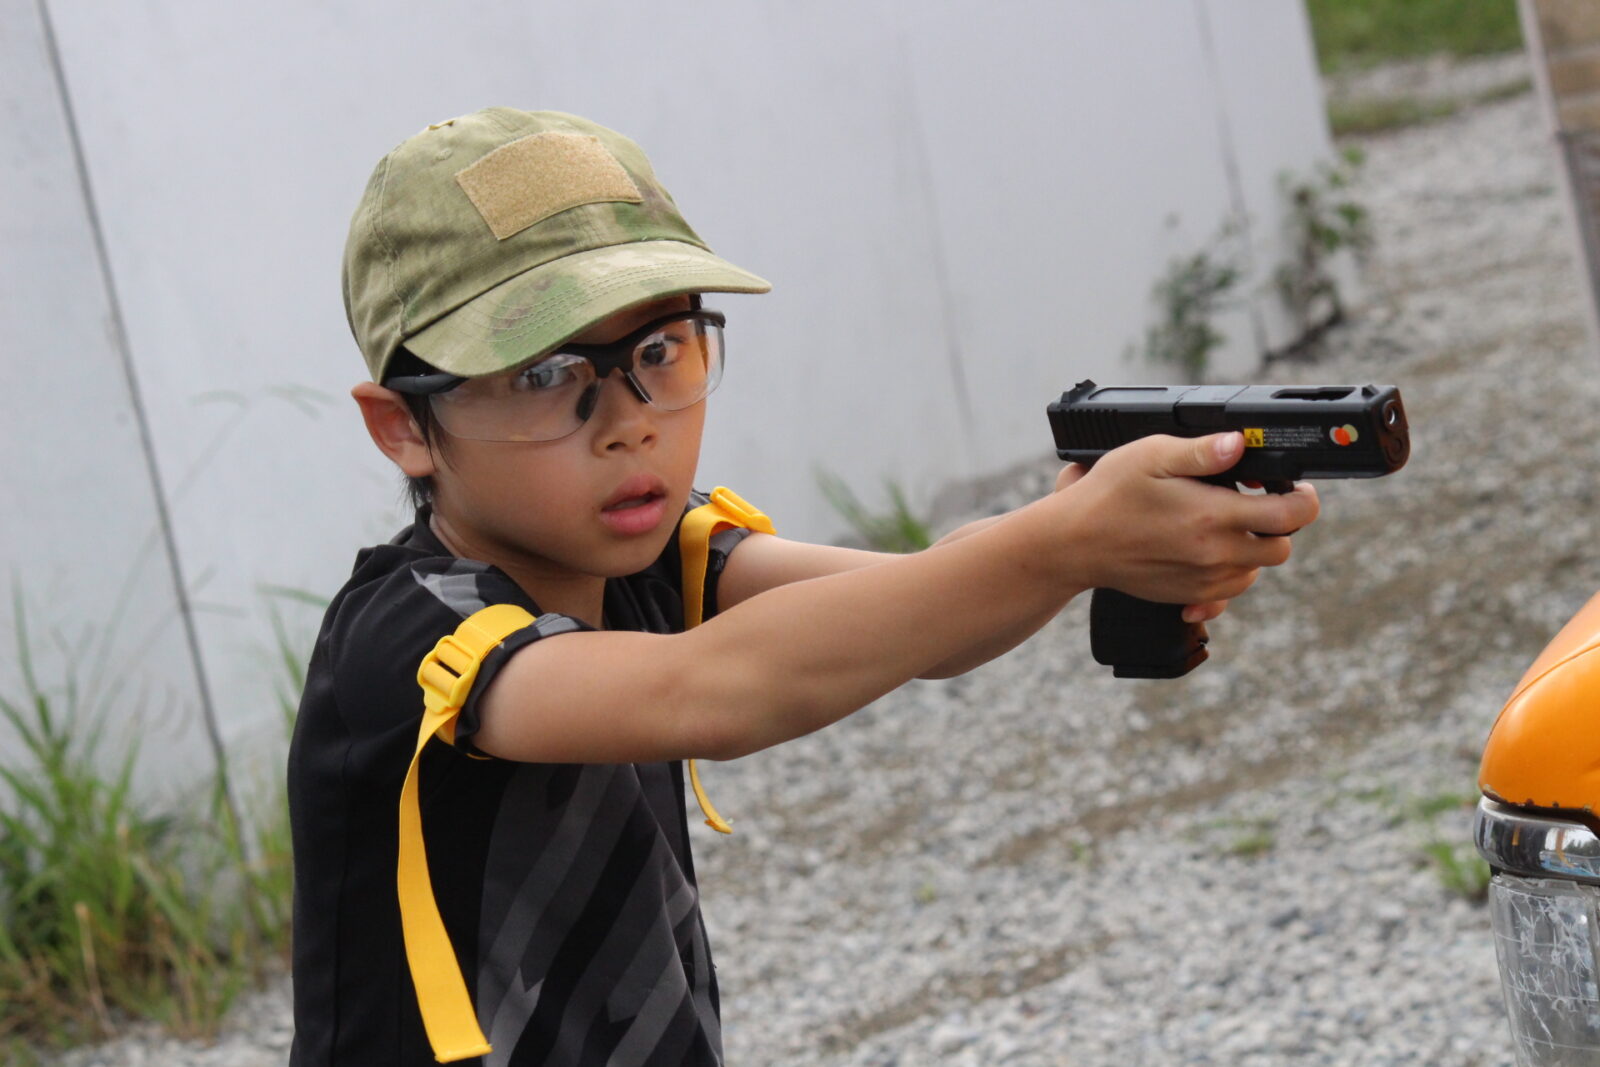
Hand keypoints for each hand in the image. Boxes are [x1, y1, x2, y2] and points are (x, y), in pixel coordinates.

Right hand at [1047, 432, 1319, 604]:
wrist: (1073, 546)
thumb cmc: (1108, 495)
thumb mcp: (1151, 456)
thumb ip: (1201, 451)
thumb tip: (1239, 443)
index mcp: (1213, 516)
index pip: (1290, 515)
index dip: (1302, 498)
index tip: (1293, 487)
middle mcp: (1215, 554)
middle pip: (1280, 548)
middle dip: (1277, 523)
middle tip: (1256, 501)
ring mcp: (1204, 580)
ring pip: (1257, 569)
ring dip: (1252, 547)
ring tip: (1223, 522)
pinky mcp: (1190, 596)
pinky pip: (1231, 589)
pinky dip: (1231, 571)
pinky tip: (1208, 551)